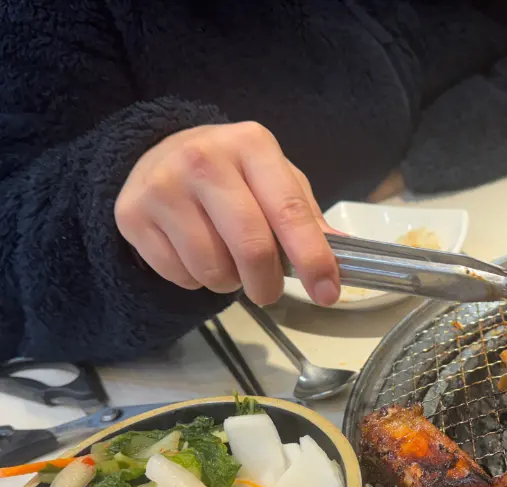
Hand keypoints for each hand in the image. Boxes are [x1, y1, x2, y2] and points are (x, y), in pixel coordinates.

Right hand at [114, 122, 339, 305]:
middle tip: (268, 290)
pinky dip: (197, 280)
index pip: (290, 211)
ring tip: (228, 261)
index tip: (327, 293)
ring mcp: (163, 185)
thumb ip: (306, 216)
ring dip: (230, 282)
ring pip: (213, 269)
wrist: (160, 155)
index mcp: (252, 145)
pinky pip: (181, 276)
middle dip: (268, 284)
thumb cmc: (234, 174)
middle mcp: (204, 158)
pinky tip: (196, 254)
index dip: (313, 259)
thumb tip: (345, 252)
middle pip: (251, 248)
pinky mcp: (133, 214)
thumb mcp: (276, 181)